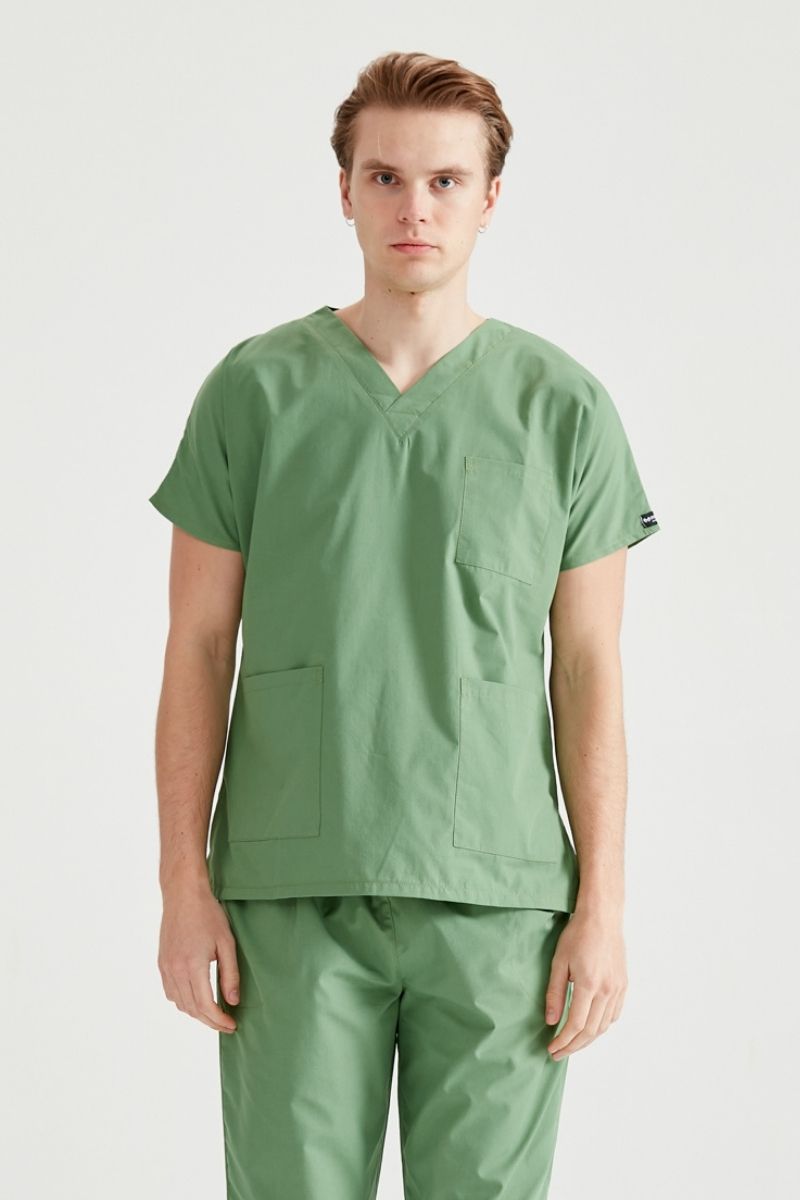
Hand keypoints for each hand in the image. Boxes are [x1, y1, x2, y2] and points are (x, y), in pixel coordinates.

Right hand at [158, 878, 239, 1033]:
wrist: (183, 895)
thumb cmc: (208, 915)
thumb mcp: (227, 943)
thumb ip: (230, 974)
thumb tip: (232, 1001)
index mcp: (192, 965)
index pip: (205, 1006)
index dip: (219, 1020)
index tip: (232, 1025)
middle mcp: (175, 970)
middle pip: (192, 1009)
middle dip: (210, 1021)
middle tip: (226, 1024)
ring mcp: (166, 968)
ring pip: (180, 1003)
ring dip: (197, 1013)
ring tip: (214, 1013)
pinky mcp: (162, 963)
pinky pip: (171, 992)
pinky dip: (184, 1002)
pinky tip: (197, 998)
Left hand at [543, 908, 627, 1059]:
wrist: (602, 917)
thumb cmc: (577, 935)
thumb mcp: (559, 962)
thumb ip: (555, 993)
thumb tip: (551, 1021)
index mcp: (589, 985)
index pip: (576, 1025)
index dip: (563, 1041)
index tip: (551, 1049)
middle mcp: (607, 991)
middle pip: (591, 1031)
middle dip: (573, 1046)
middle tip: (558, 1054)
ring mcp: (618, 989)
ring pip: (604, 1026)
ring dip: (587, 1040)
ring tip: (572, 1044)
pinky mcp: (623, 985)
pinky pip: (614, 1015)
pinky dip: (602, 1027)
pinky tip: (591, 1029)